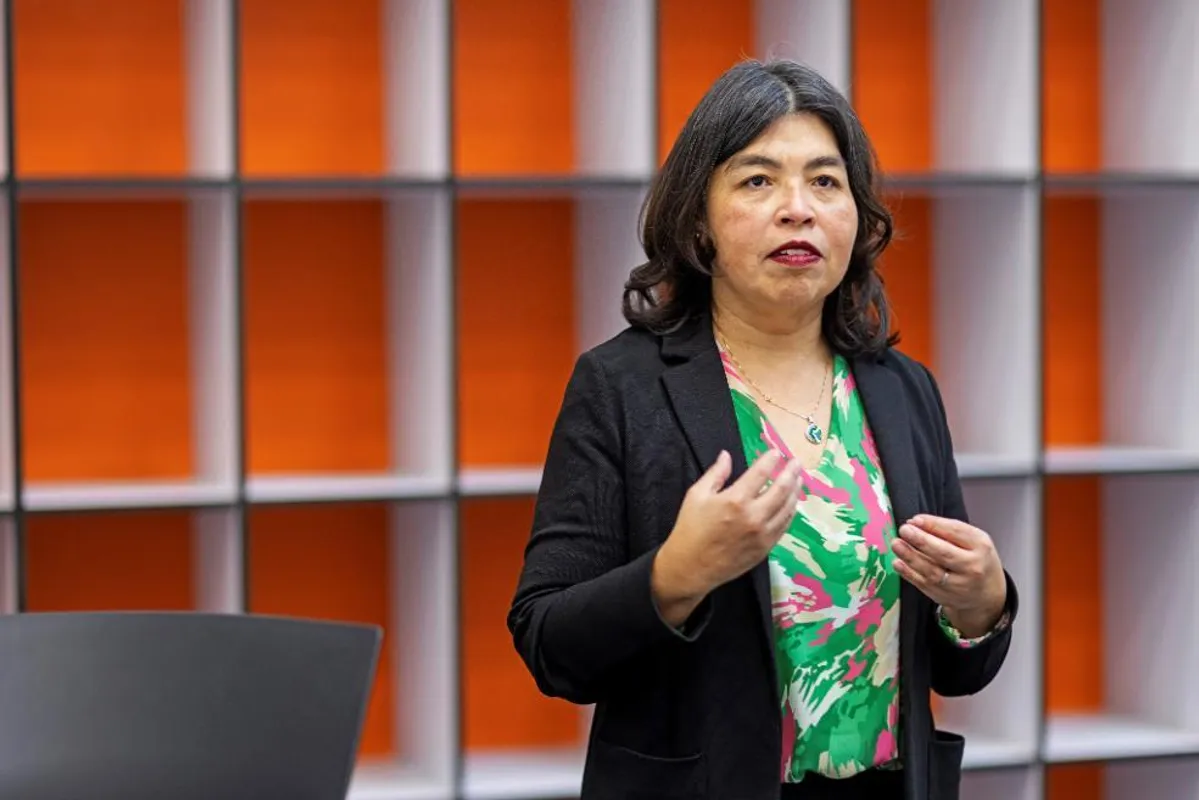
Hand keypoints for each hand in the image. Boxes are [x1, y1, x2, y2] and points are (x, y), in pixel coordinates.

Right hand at [652, 449, 801, 622]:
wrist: (691, 567)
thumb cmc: (690, 529)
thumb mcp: (696, 495)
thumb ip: (715, 474)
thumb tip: (726, 455)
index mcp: (735, 500)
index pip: (760, 473)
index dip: (770, 460)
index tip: (776, 452)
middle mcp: (754, 516)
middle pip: (781, 489)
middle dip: (791, 473)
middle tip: (796, 463)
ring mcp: (763, 534)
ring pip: (787, 508)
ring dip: (795, 492)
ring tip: (799, 480)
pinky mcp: (766, 548)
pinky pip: (784, 526)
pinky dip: (790, 512)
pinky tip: (791, 504)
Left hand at [890, 514, 1006, 637]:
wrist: (987, 595)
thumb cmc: (976, 560)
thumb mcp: (972, 540)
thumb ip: (947, 529)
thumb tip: (916, 522)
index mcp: (980, 546)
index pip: (956, 532)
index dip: (933, 525)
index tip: (915, 520)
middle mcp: (972, 567)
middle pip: (944, 553)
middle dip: (922, 541)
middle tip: (905, 530)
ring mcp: (958, 585)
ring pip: (932, 571)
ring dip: (911, 557)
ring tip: (897, 544)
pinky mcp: (944, 597)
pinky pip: (924, 584)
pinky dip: (909, 574)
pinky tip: (898, 563)